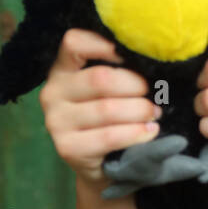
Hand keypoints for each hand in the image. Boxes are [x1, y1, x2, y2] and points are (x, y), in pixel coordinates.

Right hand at [38, 29, 160, 189]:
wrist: (104, 165)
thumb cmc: (111, 118)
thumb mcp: (109, 89)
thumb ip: (117, 70)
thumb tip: (150, 57)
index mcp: (62, 70)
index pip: (74, 42)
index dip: (105, 43)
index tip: (133, 55)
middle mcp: (52, 92)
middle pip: (100, 78)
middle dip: (135, 86)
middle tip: (154, 95)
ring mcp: (56, 121)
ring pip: (107, 108)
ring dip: (139, 111)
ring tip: (154, 114)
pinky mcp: (67, 147)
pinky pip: (109, 136)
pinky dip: (136, 133)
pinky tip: (150, 131)